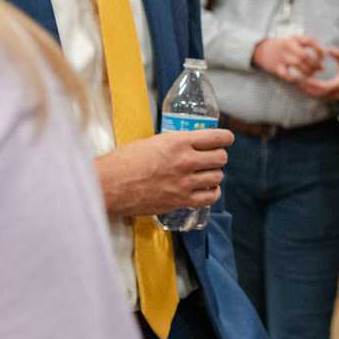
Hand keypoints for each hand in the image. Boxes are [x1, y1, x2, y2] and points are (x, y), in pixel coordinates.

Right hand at [95, 128, 233, 217]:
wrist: (111, 184)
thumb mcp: (152, 142)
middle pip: (220, 158)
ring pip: (217, 177)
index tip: (227, 139)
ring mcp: (185, 182)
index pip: (216, 137)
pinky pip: (210, 197)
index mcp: (178, 141)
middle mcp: (186, 160)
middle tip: (212, 159)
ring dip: (214, 175)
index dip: (226, 138)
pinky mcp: (181, 201)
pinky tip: (206, 190)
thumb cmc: (124, 161)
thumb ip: (173, 144)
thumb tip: (187, 146)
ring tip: (207, 175)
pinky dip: (212, 192)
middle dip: (218, 157)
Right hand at [253, 34, 327, 84]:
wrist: (261, 50)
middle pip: (305, 55)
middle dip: (315, 64)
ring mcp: (281, 57)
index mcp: (293, 39)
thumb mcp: (293, 40)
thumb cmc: (282, 46)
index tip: (322, 57)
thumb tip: (324, 52)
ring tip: (312, 74)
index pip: (310, 41)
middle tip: (320, 69)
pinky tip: (299, 79)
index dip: (319, 50)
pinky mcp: (276, 67)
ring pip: (298, 65)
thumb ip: (306, 44)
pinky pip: (287, 75)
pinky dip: (294, 78)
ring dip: (308, 71)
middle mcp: (288, 46)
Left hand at [298, 57, 338, 101]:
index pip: (322, 87)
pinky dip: (311, 91)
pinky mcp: (331, 97)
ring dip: (307, 90)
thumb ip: (338, 55)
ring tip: (297, 82)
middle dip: (305, 88)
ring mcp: (333, 96)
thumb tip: (329, 49)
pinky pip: (318, 96)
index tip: (303, 77)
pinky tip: (304, 85)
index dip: (311, 83)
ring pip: (316, 96)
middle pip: (316, 94)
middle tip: (295, 80)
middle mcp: (335, 93)